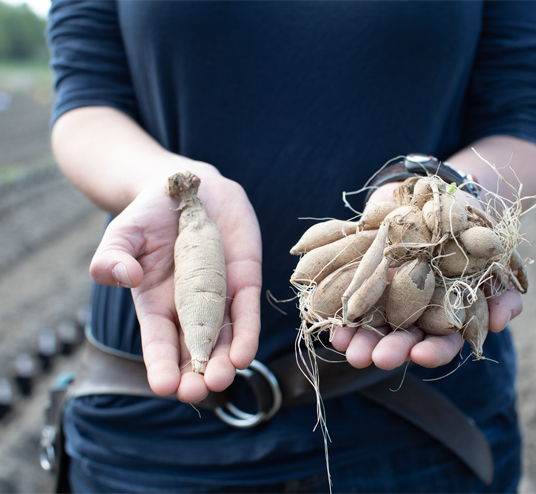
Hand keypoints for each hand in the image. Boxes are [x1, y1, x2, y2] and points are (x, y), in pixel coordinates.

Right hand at [89, 166, 261, 401]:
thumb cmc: (150, 214)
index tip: (164, 386)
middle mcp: (188, 307)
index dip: (160, 364)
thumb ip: (112, 256)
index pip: (158, 341)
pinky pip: (246, 311)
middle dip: (196, 373)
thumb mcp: (123, 232)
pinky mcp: (244, 281)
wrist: (190, 187)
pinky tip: (244, 354)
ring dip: (224, 361)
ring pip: (223, 338)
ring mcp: (218, 296)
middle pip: (193, 349)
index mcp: (155, 303)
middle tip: (197, 391)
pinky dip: (246, 332)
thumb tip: (125, 277)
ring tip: (223, 378)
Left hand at [331, 181, 522, 369]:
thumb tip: (500, 321)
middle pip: (401, 339)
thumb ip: (500, 289)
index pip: (441, 343)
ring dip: (356, 337)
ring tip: (342, 343)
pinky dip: (338, 305)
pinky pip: (348, 294)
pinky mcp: (363, 275)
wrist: (434, 195)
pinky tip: (329, 315)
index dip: (432, 352)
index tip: (420, 356)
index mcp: (444, 315)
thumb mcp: (491, 256)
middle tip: (372, 358)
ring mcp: (386, 295)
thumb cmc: (468, 230)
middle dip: (387, 350)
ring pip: (371, 324)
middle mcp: (413, 312)